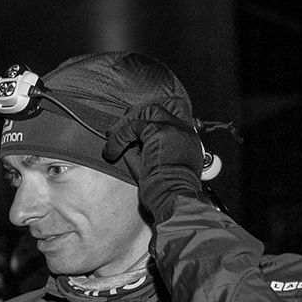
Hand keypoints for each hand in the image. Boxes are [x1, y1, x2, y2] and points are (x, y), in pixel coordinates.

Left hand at [102, 101, 204, 221]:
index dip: (156, 115)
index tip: (137, 125)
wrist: (174, 196)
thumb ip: (146, 149)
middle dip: (140, 112)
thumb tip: (127, 141)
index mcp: (189, 138)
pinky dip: (118, 138)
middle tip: (122, 127)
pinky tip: (112, 151)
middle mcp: (185, 129)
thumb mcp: (157, 164)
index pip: (177, 112)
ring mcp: (173, 127)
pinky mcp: (160, 131)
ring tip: (112, 139)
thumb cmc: (168, 189)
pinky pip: (133, 126)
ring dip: (127, 123)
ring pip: (148, 111)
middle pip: (164, 105)